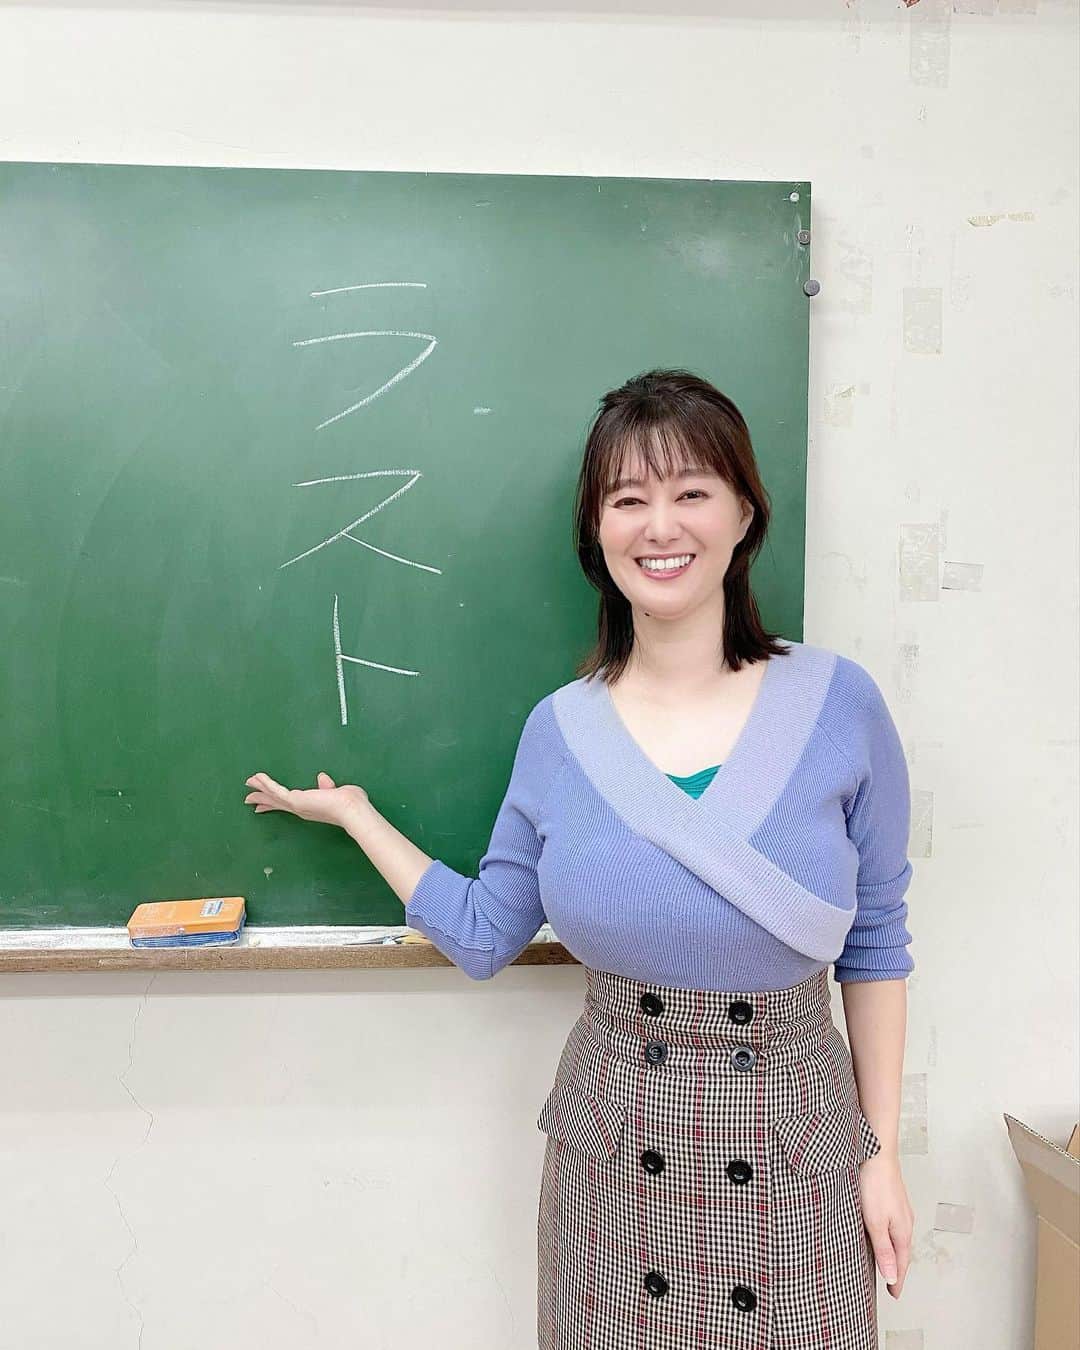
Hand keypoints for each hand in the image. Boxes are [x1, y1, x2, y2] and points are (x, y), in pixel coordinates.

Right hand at [244, 771, 370, 828]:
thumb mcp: (335, 792)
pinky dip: (266, 783)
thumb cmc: (349, 802)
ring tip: (248, 783)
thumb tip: (323, 777)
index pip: (287, 805)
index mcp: (309, 808)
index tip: (263, 806)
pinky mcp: (295, 799)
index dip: (274, 804)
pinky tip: (257, 777)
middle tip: (248, 799)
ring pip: (273, 796)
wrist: (351, 809)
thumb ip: (327, 786)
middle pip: (276, 803)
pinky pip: (276, 790)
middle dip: (262, 800)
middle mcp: (300, 809)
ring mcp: (296, 805)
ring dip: (260, 788)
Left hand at [858, 1150, 913, 1298]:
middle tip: (891, 1284)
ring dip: (892, 1252)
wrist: (877, 1152)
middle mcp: (905, 1221)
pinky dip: (888, 1236)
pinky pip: (892, 1225)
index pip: (901, 1264)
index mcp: (902, 1231)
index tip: (894, 1294)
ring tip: (885, 1263)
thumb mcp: (875, 1223)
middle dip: (896, 1268)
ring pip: (897, 1237)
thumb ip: (884, 1250)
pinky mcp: (892, 1199)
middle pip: (902, 1252)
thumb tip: (892, 1276)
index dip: (897, 1280)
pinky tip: (880, 1233)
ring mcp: (900, 1209)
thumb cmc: (875, 1184)